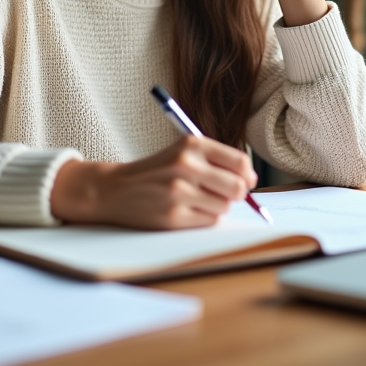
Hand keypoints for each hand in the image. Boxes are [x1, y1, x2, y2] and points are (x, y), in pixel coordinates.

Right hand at [50, 136, 256, 228]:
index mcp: (191, 144)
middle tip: (224, 193)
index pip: (239, 162)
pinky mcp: (173, 215)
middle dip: (236, 194)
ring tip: (196, 199)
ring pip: (224, 206)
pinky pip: (209, 221)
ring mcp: (179, 191)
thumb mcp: (183, 152)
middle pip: (237, 187)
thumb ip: (216, 160)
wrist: (115, 188)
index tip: (247, 180)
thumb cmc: (157, 171)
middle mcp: (186, 165)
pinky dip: (204, 218)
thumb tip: (250, 180)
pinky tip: (186, 210)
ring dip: (217, 206)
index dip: (248, 175)